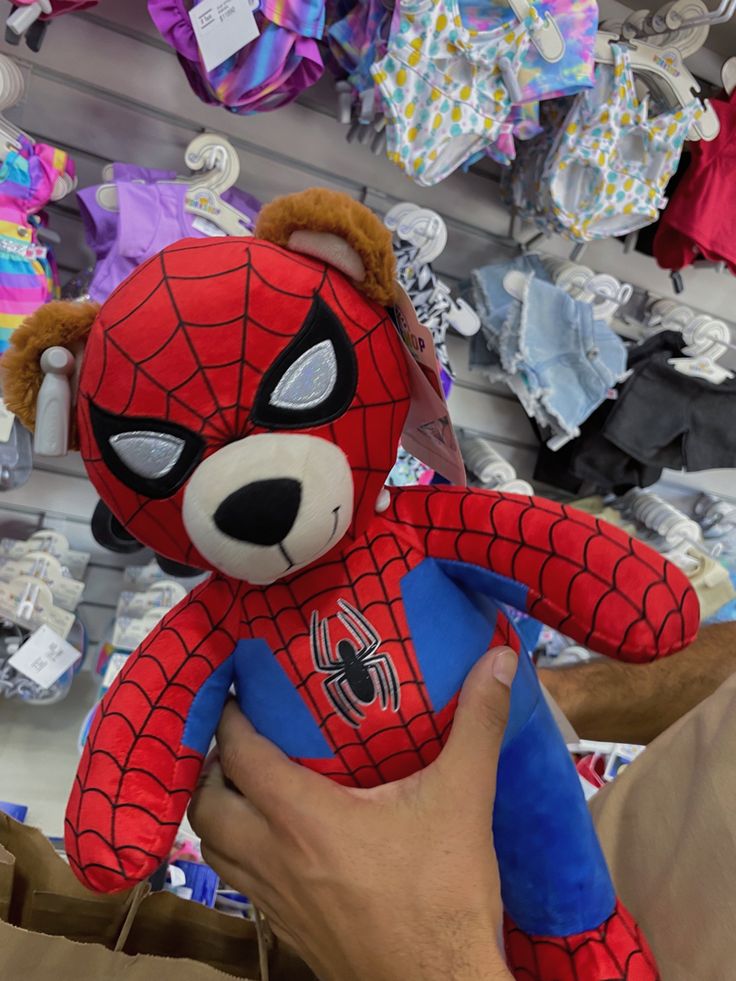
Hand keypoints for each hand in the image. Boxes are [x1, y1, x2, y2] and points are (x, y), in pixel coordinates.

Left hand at [189, 647, 517, 980]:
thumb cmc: (445, 894)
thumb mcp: (463, 799)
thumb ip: (478, 724)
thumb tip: (500, 659)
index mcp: (303, 819)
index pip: (239, 756)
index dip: (230, 719)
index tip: (238, 691)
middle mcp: (274, 858)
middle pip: (207, 805)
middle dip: (212, 767)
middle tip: (242, 739)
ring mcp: (275, 902)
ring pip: (214, 849)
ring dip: (220, 812)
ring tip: (249, 785)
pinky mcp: (286, 932)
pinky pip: (239, 882)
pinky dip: (239, 851)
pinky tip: (276, 842)